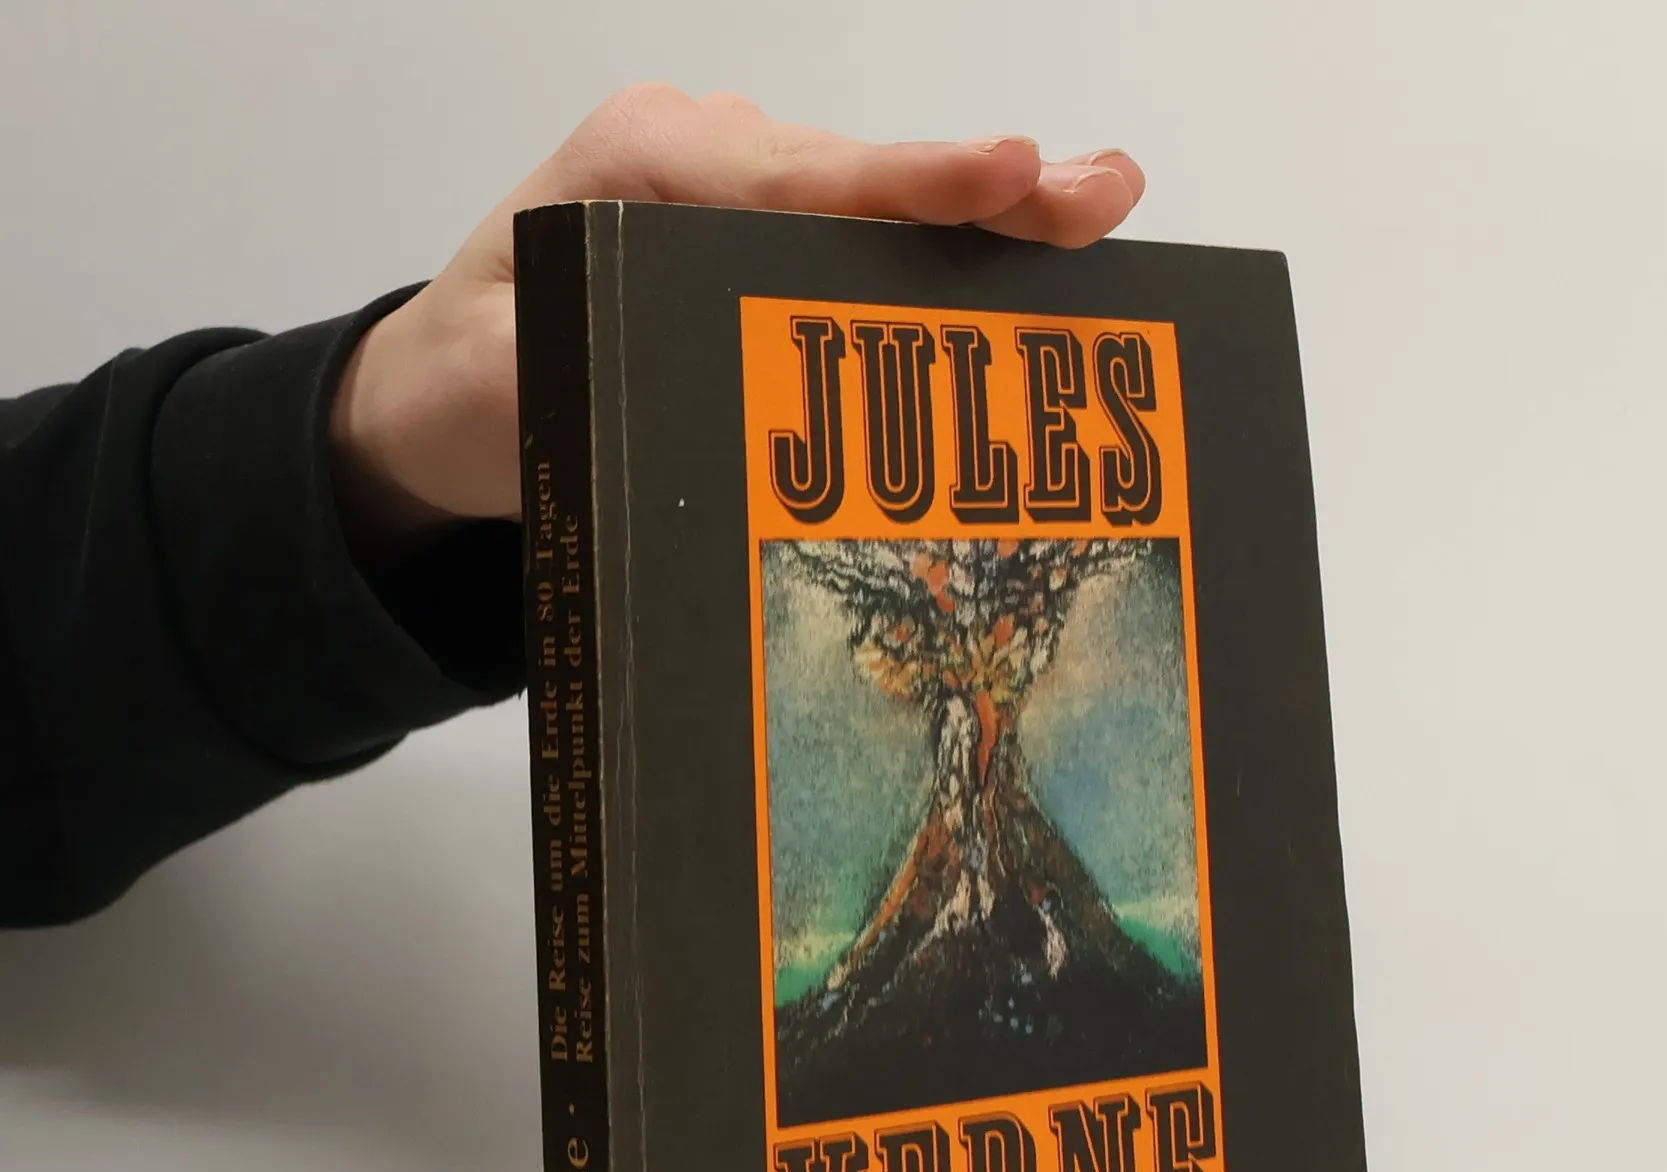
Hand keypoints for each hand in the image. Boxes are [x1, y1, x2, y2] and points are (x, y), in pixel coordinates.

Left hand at [329, 85, 1145, 551]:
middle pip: (860, 175)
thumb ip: (576, 369)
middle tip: (1102, 192)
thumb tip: (682, 376)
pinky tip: (1035, 250)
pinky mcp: (763, 236)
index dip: (907, 183)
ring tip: (1099, 209)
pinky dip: (949, 251)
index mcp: (640, 164)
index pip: (795, 175)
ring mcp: (741, 190)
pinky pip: (864, 237)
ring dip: (989, 214)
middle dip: (985, 187)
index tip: (1006, 173)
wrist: (435, 392)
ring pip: (876, 201)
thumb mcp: (501, 386)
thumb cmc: (468, 383)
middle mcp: (705, 155)